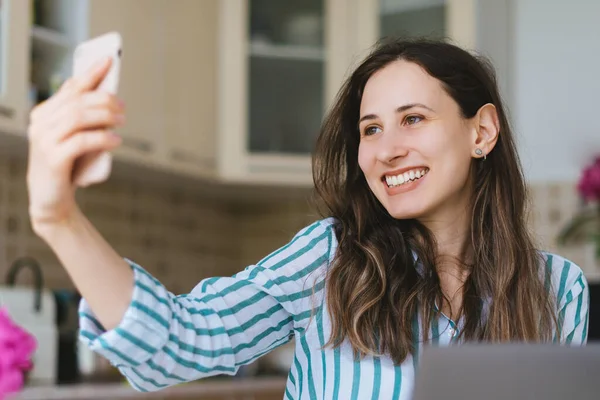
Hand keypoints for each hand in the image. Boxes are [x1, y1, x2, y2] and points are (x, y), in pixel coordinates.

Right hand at [26, 57, 124, 231]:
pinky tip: (116, 140)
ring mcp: (44, 141)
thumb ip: (80, 116)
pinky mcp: (53, 159)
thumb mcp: (73, 137)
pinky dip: (101, 138)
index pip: (70, 88)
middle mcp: (40, 124)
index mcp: (44, 114)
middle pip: (77, 101)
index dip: (90, 73)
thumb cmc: (66, 166)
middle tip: (123, 107)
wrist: (51, 200)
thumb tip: (99, 91)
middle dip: (104, 100)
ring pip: (78, 117)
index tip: (109, 60)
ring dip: (104, 116)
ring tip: (122, 121)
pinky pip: (81, 141)